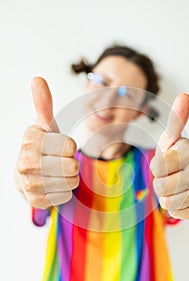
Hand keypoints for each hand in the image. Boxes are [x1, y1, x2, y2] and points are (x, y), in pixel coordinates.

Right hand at [16, 77, 78, 208]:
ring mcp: (29, 184)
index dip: (70, 147)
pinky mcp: (36, 201)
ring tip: (57, 173)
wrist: (28, 174)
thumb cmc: (42, 146)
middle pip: (71, 166)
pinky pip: (65, 196)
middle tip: (59, 161)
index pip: (70, 146)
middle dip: (71, 163)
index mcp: (30, 139)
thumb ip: (44, 103)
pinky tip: (53, 185)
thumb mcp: (45, 125)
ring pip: (71, 182)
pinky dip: (65, 191)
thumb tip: (38, 78)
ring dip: (70, 178)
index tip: (59, 146)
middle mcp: (25, 162)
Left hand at [150, 93, 188, 219]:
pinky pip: (178, 213)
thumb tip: (185, 95)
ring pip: (168, 203)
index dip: (156, 168)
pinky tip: (184, 199)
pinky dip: (176, 208)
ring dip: (167, 197)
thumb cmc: (176, 159)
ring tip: (177, 188)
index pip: (156, 167)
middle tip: (171, 177)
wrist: (188, 179)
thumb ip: (176, 120)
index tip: (166, 163)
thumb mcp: (171, 140)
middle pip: (161, 187)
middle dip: (160, 184)